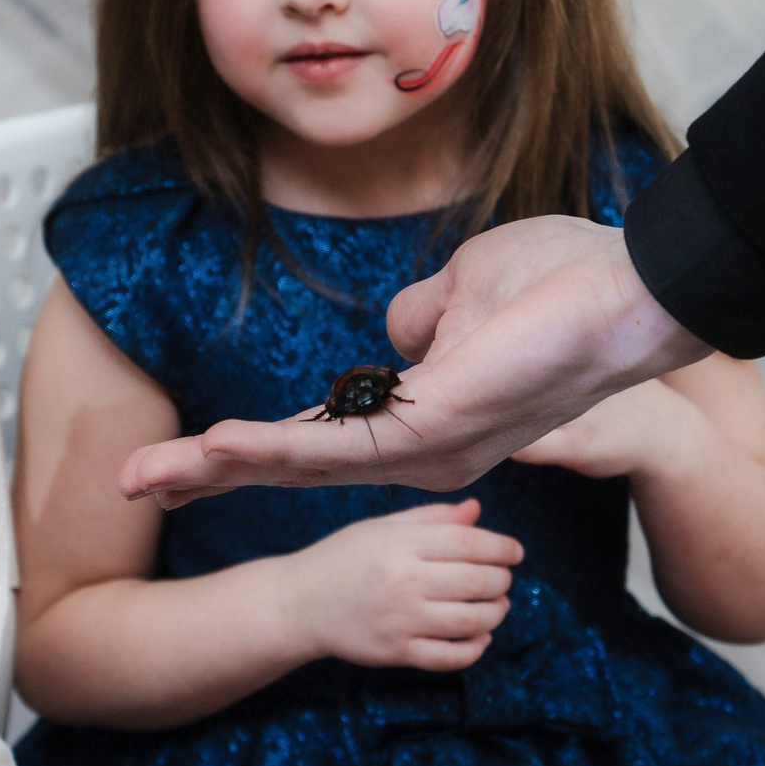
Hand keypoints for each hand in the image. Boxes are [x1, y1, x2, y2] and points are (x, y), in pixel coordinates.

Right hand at [120, 217, 709, 504]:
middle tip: (132, 483)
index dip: (252, 448)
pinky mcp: (438, 428)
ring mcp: (429, 446)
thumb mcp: (466, 290)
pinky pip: (340, 441)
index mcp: (426, 420)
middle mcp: (423, 450)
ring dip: (222, 465)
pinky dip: (273, 446)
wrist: (632, 287)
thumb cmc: (564, 282)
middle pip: (297, 468)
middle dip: (211, 477)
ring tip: (150, 473)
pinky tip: (219, 448)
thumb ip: (420, 321)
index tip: (186, 457)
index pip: (321, 442)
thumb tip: (398, 333)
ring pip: (305, 462)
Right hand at [288, 500, 520, 670]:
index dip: (502, 547)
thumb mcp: (382, 528)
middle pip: (478, 582)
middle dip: (502, 580)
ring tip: (497, 606)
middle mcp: (403, 581)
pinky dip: (475, 649)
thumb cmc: (344, 558)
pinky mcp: (396, 653)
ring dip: (496, 613)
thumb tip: (477, 511)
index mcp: (400, 544)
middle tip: (504, 579)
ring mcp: (400, 620)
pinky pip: (451, 657)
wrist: (300, 603)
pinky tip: (480, 637)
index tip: (515, 552)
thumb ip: (431, 519)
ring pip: (472, 621)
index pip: (469, 543)